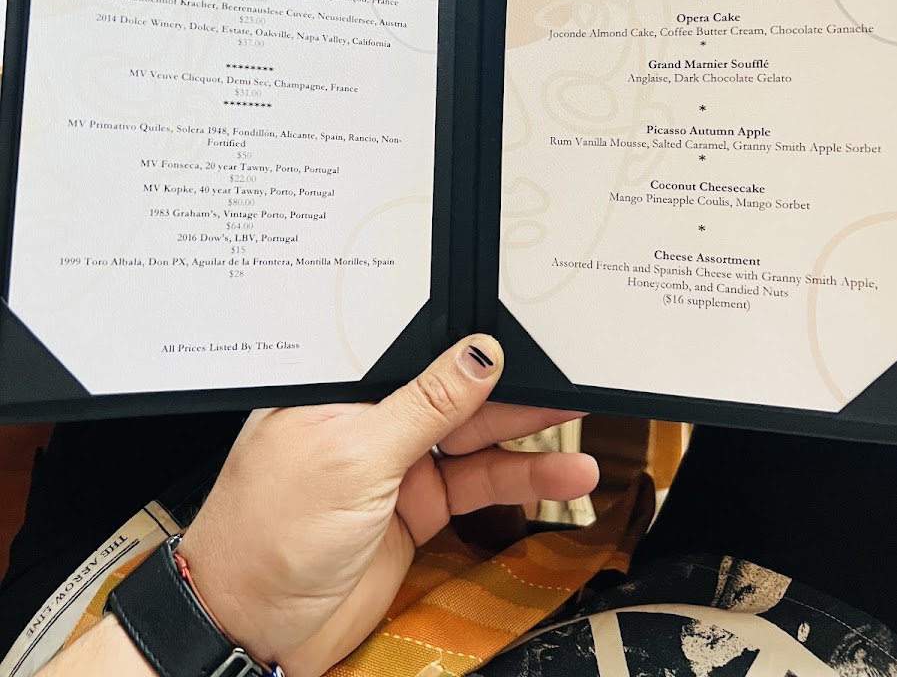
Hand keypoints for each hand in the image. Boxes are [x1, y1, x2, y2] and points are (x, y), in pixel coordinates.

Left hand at [179, 336, 597, 676]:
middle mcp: (369, 416)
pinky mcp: (417, 508)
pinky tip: (562, 475)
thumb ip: (425, 405)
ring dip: (528, 434)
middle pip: (452, 389)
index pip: (413, 345)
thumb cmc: (271, 534)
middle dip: (509, 384)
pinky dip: (521, 480)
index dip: (464, 334)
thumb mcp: (355, 456)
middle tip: (568, 372)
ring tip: (581, 422)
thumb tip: (478, 353)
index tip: (521, 324)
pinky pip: (479, 483)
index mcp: (340, 385)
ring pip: (474, 437)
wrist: (255, 632)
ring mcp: (395, 463)